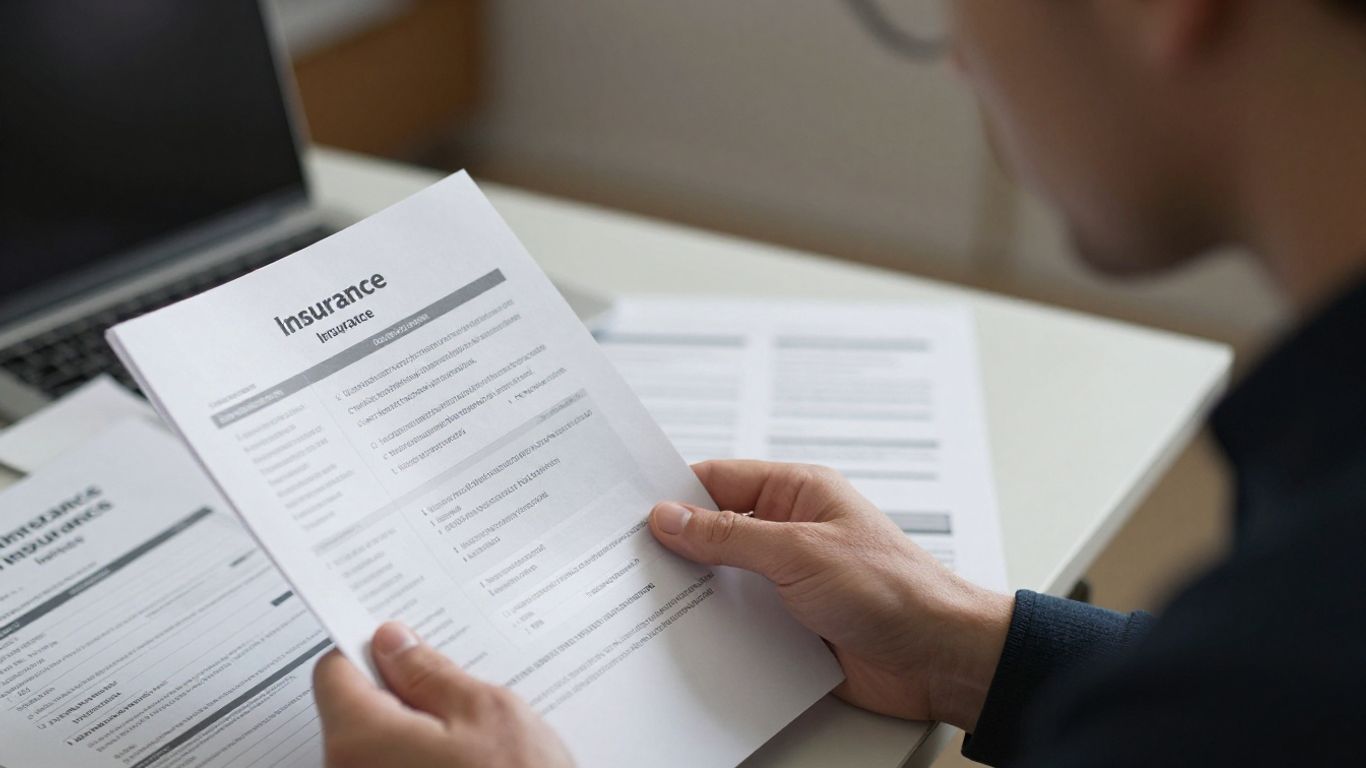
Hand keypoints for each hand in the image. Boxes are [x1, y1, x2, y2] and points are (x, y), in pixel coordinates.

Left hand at [313, 623, 573, 767]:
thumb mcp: (485, 710)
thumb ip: (430, 672)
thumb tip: (394, 644)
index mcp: (361, 740)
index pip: (334, 671)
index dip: (370, 650)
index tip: (399, 645)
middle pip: (354, 711)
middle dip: (401, 695)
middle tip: (457, 699)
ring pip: (377, 744)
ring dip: (416, 733)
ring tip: (472, 744)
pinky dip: (419, 762)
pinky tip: (466, 767)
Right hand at [649, 460, 1012, 730]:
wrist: (940, 658)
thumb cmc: (894, 588)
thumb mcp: (801, 552)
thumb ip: (731, 535)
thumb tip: (671, 517)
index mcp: (797, 492)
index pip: (718, 480)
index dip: (672, 493)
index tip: (626, 509)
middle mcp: (790, 531)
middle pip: (713, 532)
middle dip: (674, 547)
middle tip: (623, 559)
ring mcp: (788, 580)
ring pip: (721, 580)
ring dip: (692, 593)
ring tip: (641, 601)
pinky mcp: (789, 625)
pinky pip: (738, 621)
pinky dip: (712, 629)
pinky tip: (683, 639)